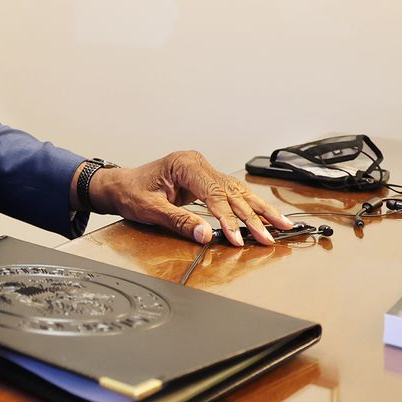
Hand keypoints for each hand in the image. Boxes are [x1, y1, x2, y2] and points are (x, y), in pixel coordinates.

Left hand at [86, 150, 294, 246]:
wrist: (118, 185)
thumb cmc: (130, 192)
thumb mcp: (150, 209)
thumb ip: (178, 221)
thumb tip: (205, 235)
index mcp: (184, 164)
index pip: (214, 194)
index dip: (228, 218)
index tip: (239, 238)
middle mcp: (197, 163)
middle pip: (232, 192)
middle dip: (253, 216)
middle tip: (272, 236)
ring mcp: (202, 170)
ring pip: (237, 191)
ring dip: (260, 209)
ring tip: (283, 225)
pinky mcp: (204, 180)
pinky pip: (231, 193)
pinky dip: (249, 206)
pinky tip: (266, 216)